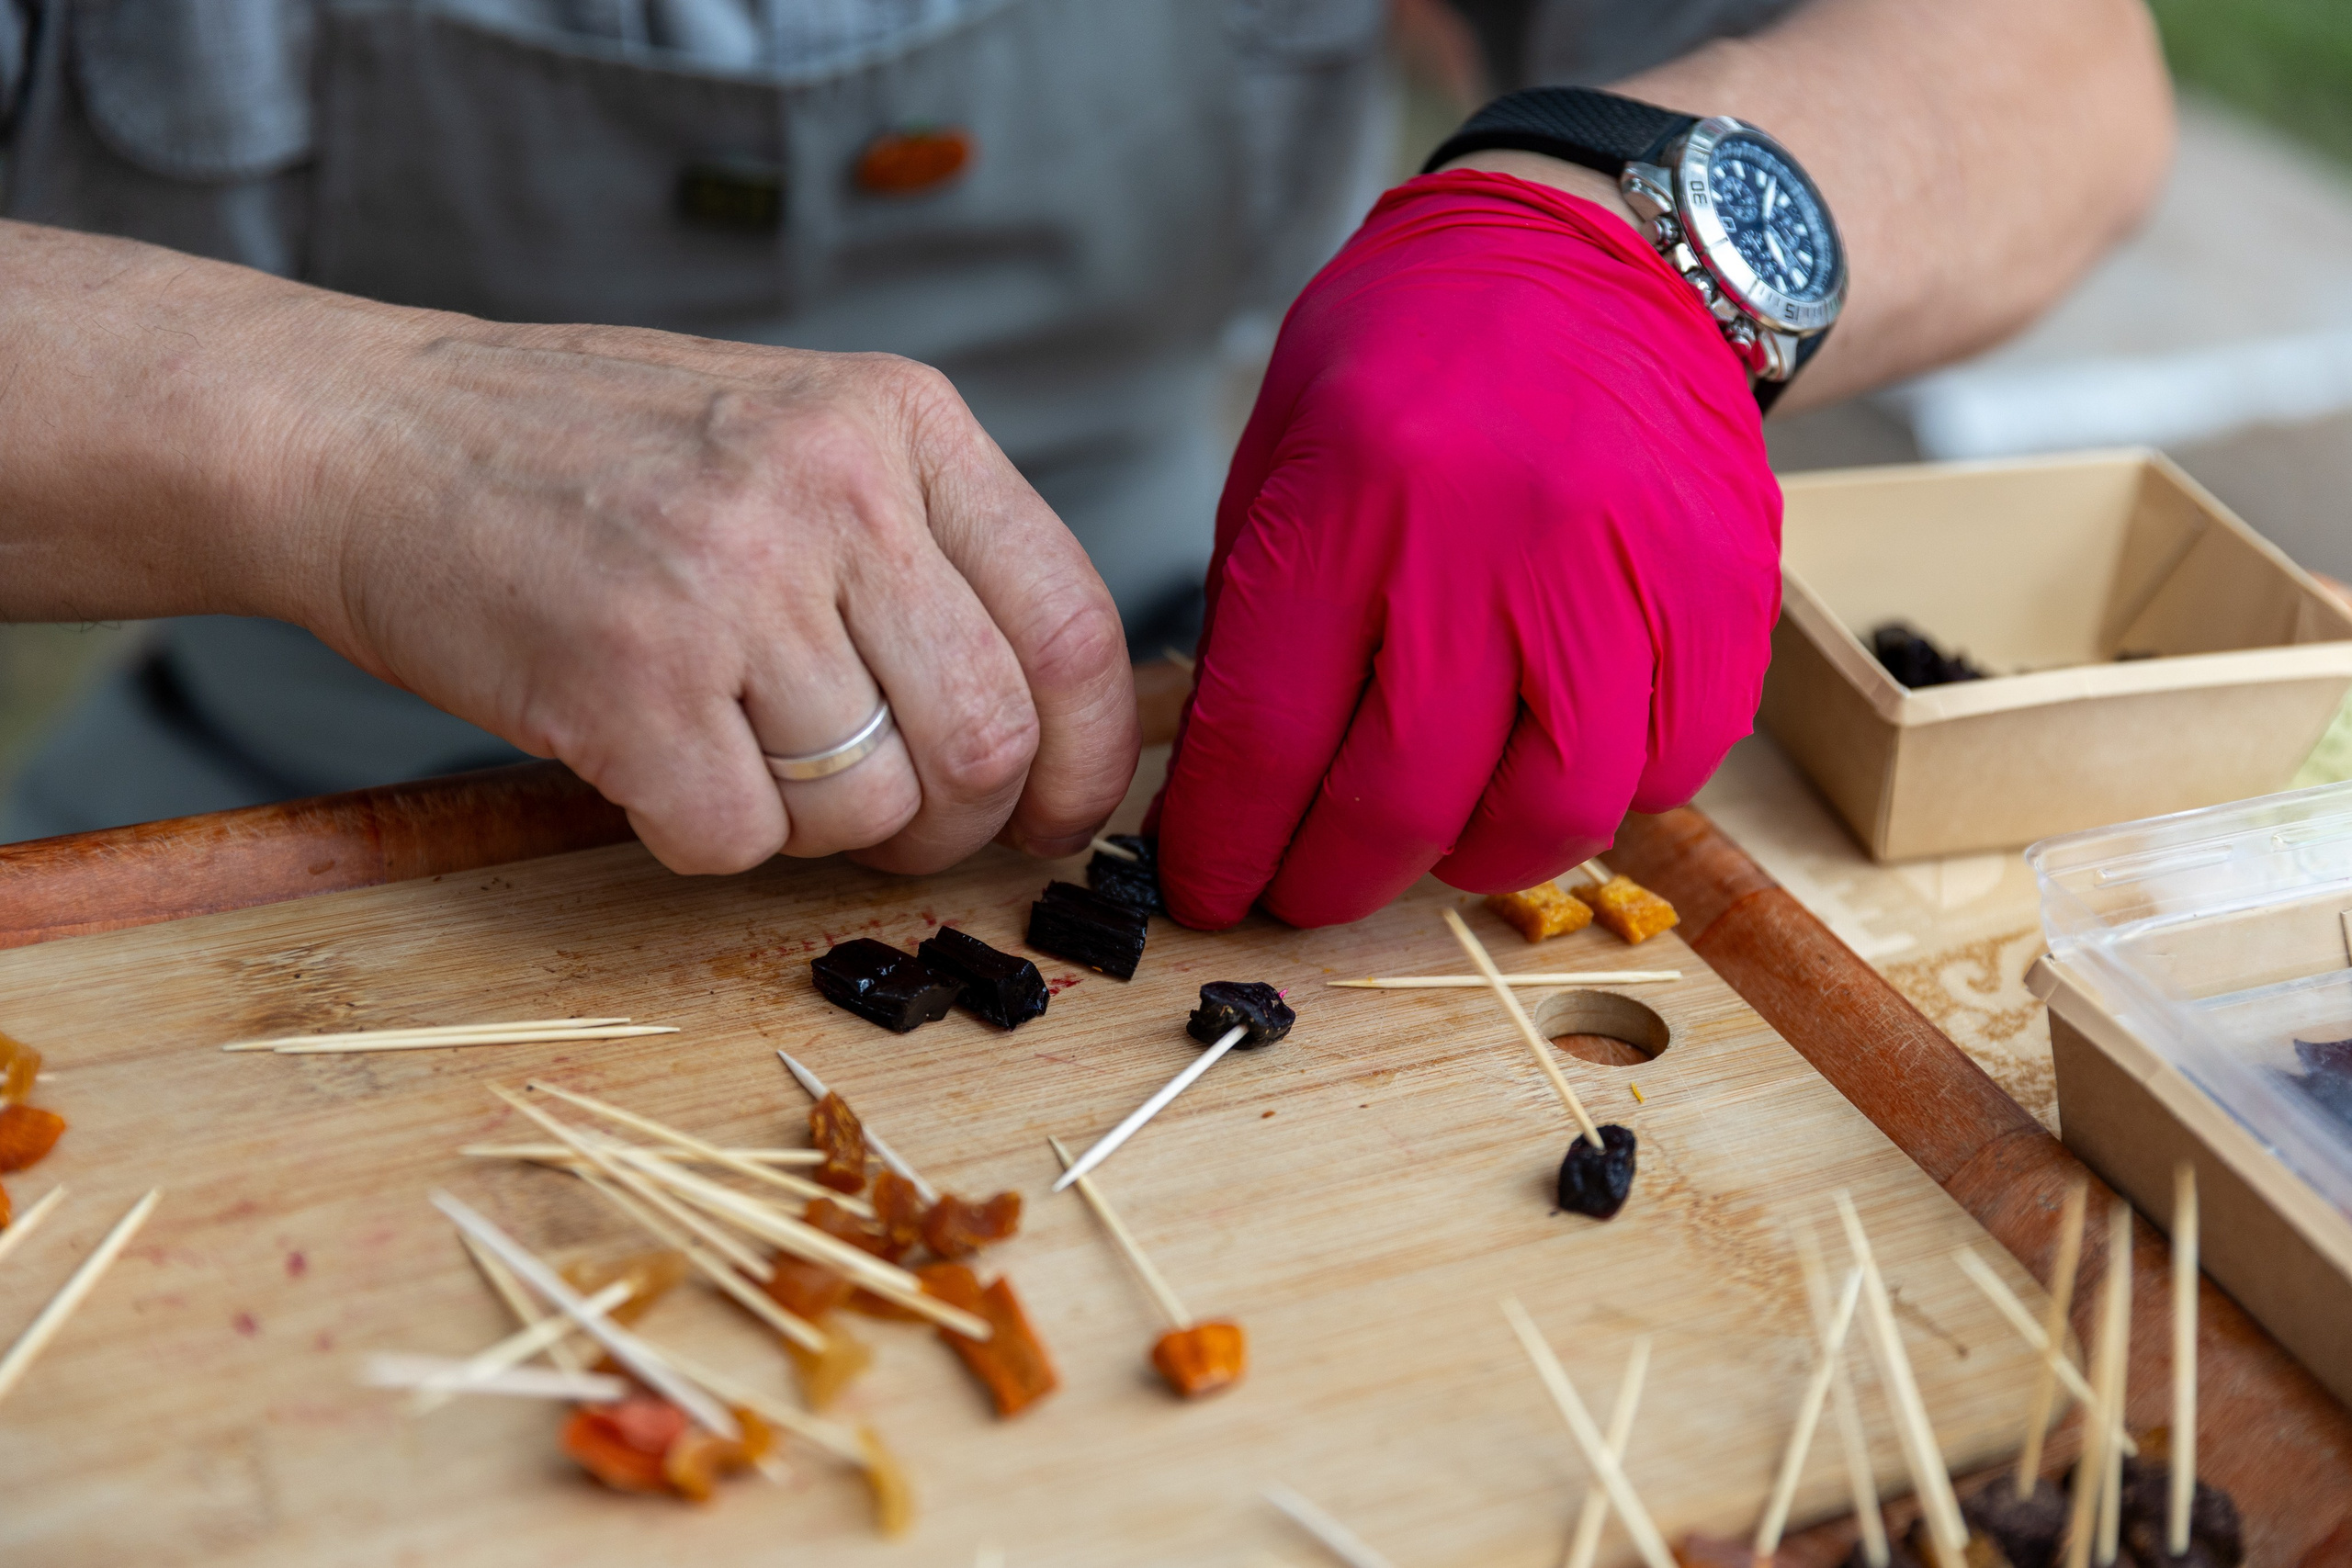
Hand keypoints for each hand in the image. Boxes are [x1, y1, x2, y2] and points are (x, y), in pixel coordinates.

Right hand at [294, 319, 1137, 874]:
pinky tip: (654, 758)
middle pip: (988, 740)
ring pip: (868, 807)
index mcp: (899, 420)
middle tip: (893, 821)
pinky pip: (737, 843)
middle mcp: (833, 491)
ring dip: (814, 827)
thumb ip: (923, 547)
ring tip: (735, 749)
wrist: (368, 433)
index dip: (1089, 759)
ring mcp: (729, 584)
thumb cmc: (588, 452)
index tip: (1058, 816)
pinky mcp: (626, 683)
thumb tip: (1047, 719)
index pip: (1073, 626)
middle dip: (954, 823)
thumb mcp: (795, 430)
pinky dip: (703, 837)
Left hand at [1153, 170, 1779, 927]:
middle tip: (1306, 893)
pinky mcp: (1725, 592)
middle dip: (1335, 879)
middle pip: (1406, 797)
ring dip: (1477, 858)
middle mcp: (1495, 541)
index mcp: (1357, 496)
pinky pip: (1672, 768)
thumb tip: (1239, 784)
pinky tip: (1551, 768)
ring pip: (1555, 811)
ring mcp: (1626, 571)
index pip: (1271, 733)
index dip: (1230, 840)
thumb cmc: (1421, 352)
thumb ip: (1267, 613)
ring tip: (1435, 837)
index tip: (1212, 886)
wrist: (1601, 251)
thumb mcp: (1290, 446)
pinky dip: (1605, 801)